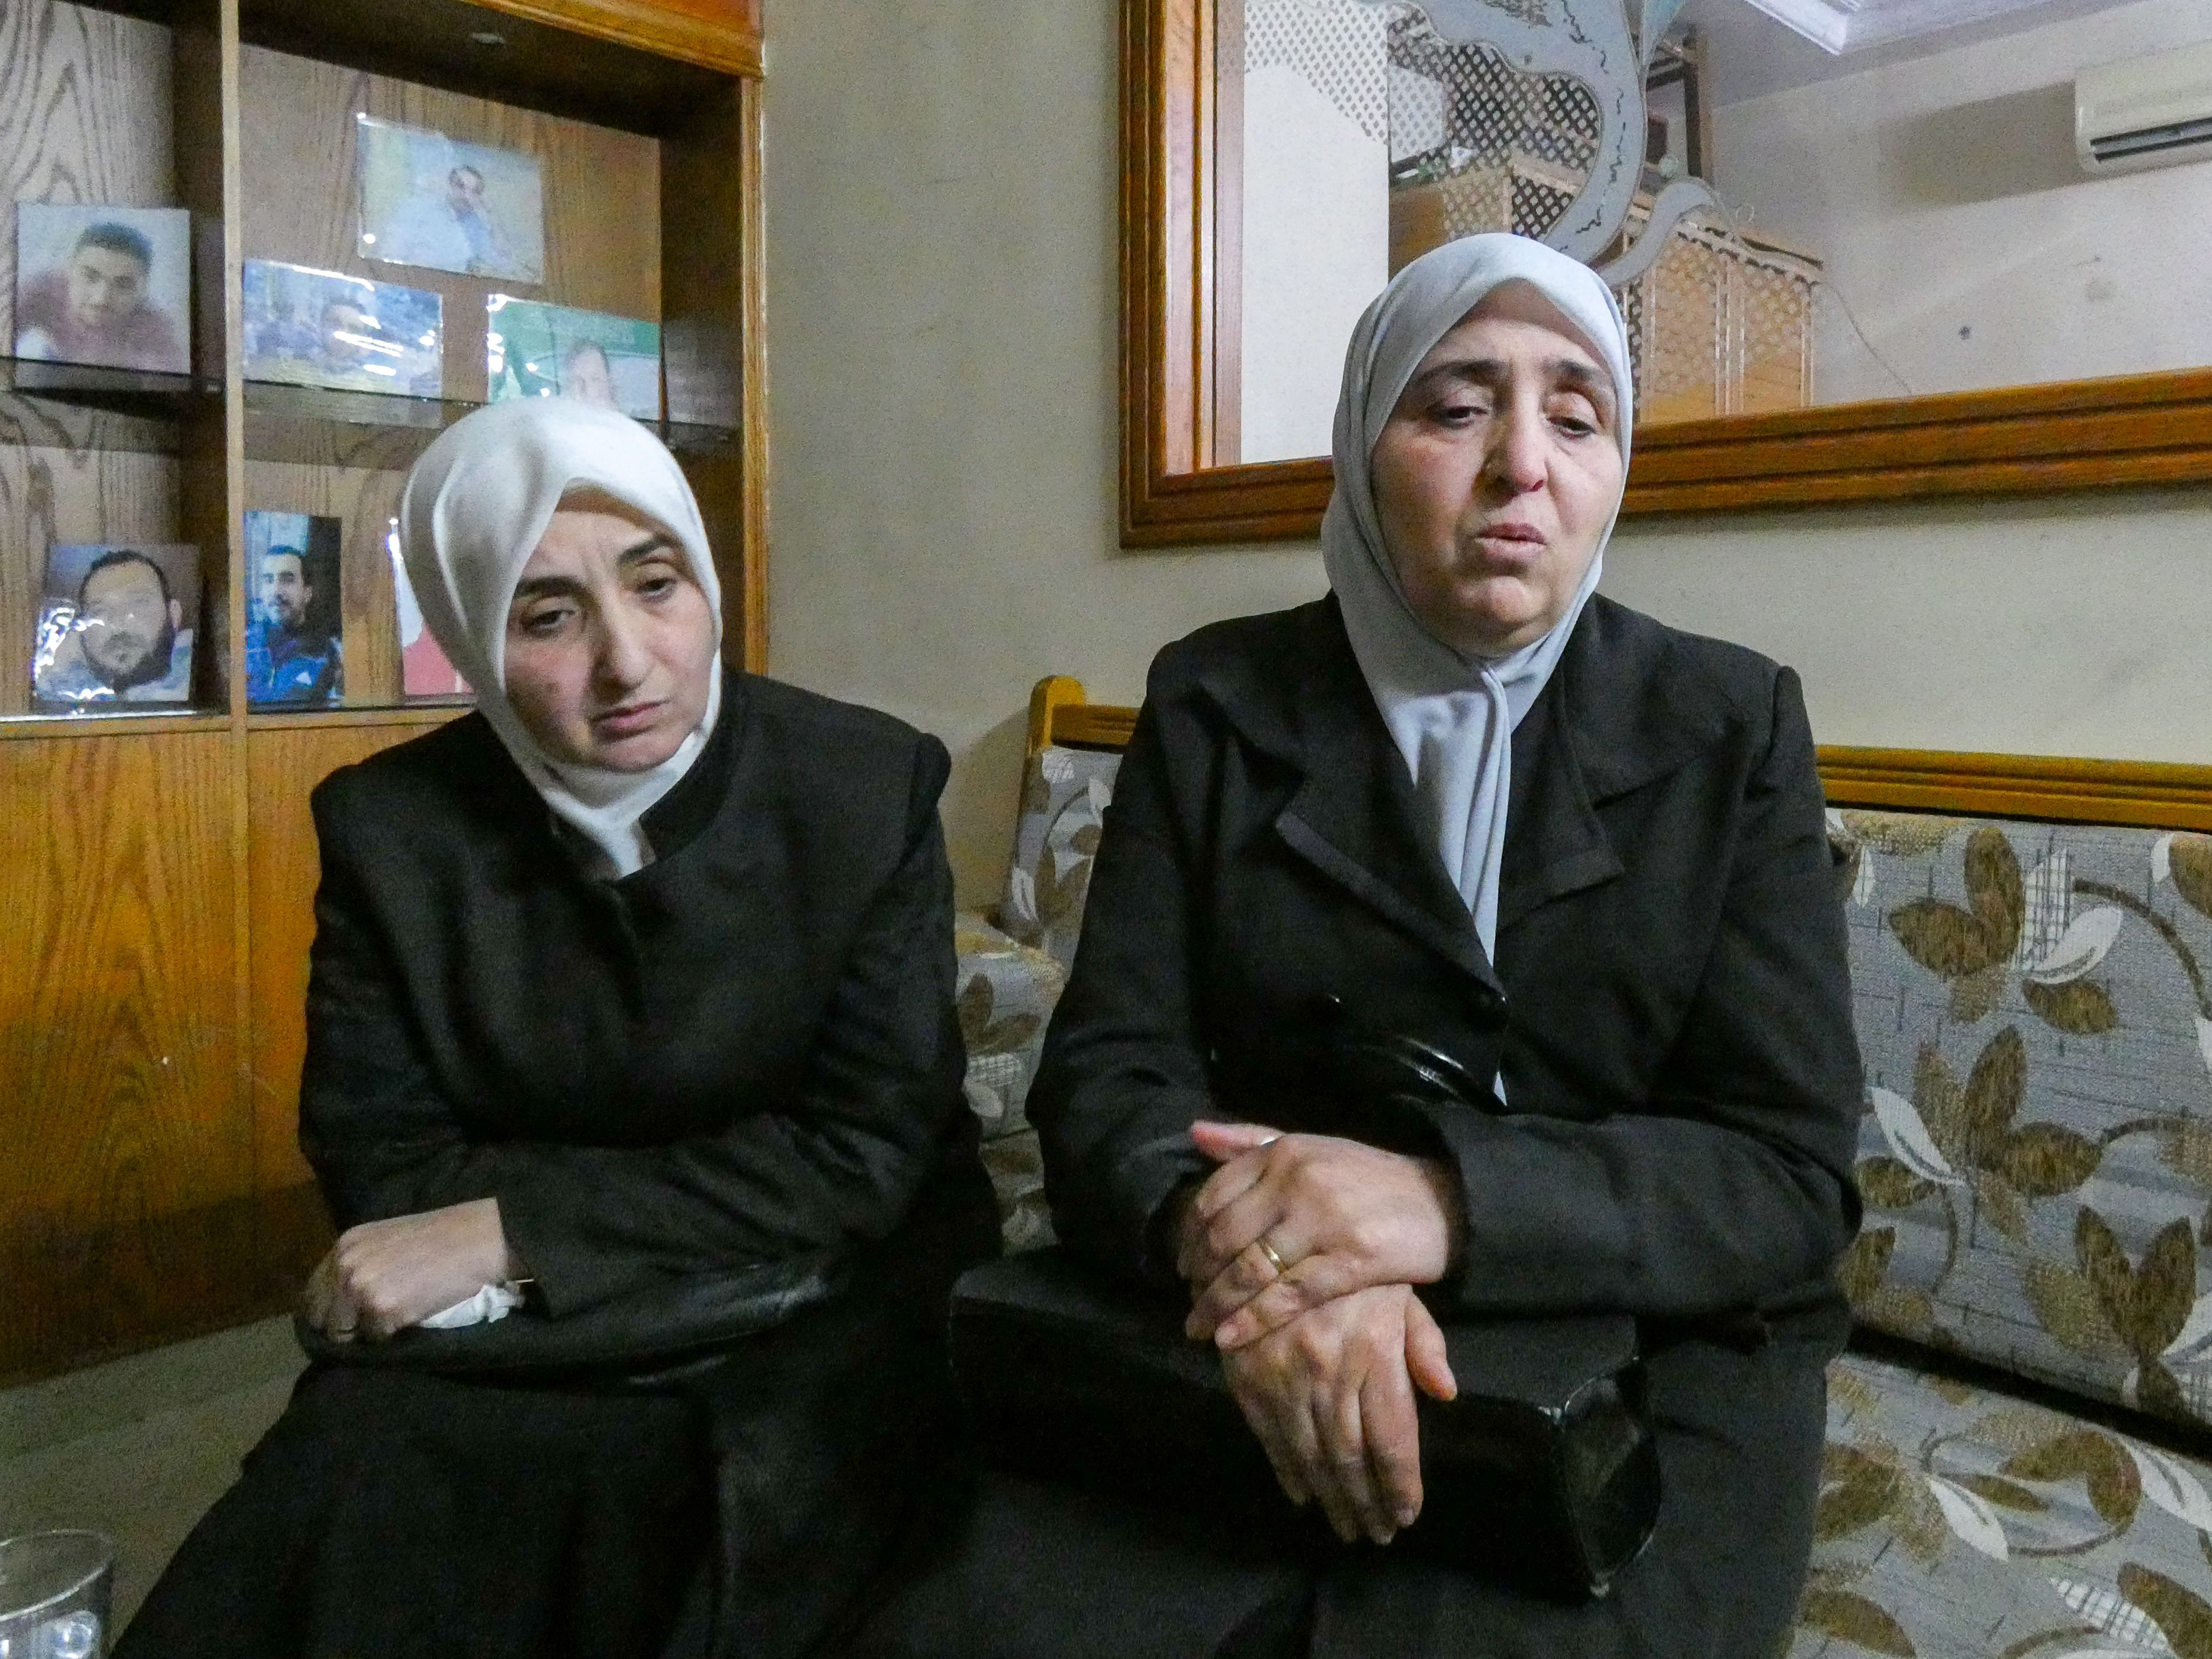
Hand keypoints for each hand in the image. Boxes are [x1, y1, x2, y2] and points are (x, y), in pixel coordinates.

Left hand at [301, 1198, 514, 1341]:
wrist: (481, 1240)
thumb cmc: (445, 1237)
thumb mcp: (389, 1241)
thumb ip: (363, 1263)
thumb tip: (346, 1301)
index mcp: (345, 1244)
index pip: (314, 1293)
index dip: (331, 1311)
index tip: (348, 1320)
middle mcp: (345, 1264)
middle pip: (322, 1317)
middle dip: (343, 1326)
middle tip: (371, 1326)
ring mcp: (361, 1288)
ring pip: (344, 1333)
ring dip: (366, 1333)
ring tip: (397, 1318)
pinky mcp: (382, 1310)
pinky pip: (375, 1339)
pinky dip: (391, 1336)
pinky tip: (413, 1317)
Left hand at [1177, 1122, 1461, 1348]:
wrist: (1440, 1200)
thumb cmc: (1367, 1177)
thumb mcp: (1310, 1148)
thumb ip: (1251, 1141)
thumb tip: (1193, 1132)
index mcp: (1284, 1153)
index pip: (1215, 1195)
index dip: (1190, 1235)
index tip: (1181, 1264)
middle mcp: (1298, 1182)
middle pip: (1226, 1237)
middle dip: (1198, 1276)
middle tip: (1187, 1303)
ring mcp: (1324, 1221)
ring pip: (1252, 1269)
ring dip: (1216, 1304)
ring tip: (1199, 1327)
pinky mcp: (1351, 1260)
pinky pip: (1289, 1295)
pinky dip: (1254, 1319)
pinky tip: (1232, 1337)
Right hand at [1221, 1284, 1456, 1544]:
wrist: (1271, 1235)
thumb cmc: (1349, 1266)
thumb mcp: (1398, 1288)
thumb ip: (1423, 1341)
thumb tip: (1446, 1393)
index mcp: (1375, 1349)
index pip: (1392, 1437)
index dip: (1400, 1484)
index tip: (1408, 1515)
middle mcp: (1330, 1368)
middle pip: (1352, 1455)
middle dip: (1366, 1502)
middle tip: (1377, 1533)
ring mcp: (1285, 1374)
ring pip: (1312, 1453)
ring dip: (1331, 1497)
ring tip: (1346, 1526)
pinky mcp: (1247, 1375)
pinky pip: (1269, 1435)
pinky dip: (1287, 1471)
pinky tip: (1302, 1495)